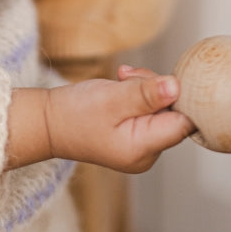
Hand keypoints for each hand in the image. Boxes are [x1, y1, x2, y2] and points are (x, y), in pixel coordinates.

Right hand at [43, 68, 194, 173]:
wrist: (48, 123)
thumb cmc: (74, 114)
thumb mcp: (111, 98)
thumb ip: (146, 93)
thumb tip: (177, 86)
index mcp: (143, 149)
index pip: (182, 123)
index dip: (178, 97)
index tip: (159, 80)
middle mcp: (147, 154)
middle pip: (173, 113)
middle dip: (156, 89)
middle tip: (128, 78)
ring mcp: (141, 147)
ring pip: (161, 108)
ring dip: (145, 88)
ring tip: (121, 80)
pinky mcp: (135, 136)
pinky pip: (148, 112)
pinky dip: (138, 95)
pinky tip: (121, 86)